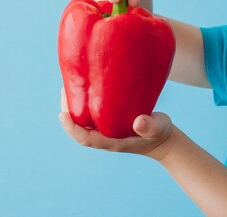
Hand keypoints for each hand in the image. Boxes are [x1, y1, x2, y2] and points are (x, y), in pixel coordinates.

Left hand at [59, 87, 175, 160]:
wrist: (163, 138)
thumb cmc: (160, 133)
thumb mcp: (158, 129)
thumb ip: (149, 126)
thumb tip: (138, 122)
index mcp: (111, 141)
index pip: (84, 138)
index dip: (71, 128)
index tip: (62, 115)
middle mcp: (104, 136)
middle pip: (78, 128)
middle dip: (68, 111)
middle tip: (64, 88)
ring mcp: (106, 129)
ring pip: (83, 120)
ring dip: (74, 105)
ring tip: (70, 85)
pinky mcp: (110, 120)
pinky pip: (92, 113)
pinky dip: (86, 101)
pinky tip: (86, 86)